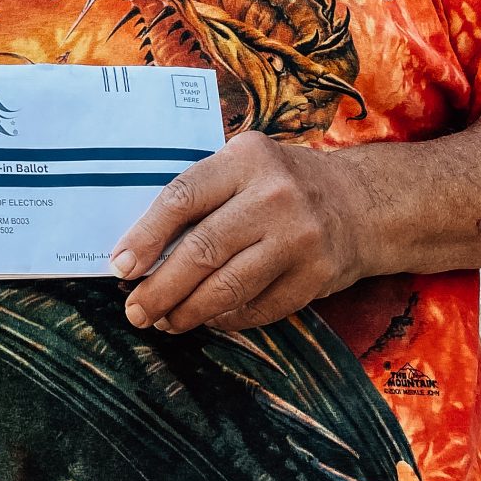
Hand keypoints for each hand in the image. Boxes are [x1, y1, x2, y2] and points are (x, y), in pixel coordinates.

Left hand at [109, 130, 379, 332]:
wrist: (361, 203)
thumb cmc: (282, 183)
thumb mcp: (245, 165)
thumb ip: (201, 193)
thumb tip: (139, 249)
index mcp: (246, 158)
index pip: (182, 198)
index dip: (145, 236)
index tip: (120, 266)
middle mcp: (275, 196)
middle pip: (202, 250)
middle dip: (160, 288)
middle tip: (135, 310)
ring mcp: (299, 238)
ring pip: (228, 287)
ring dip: (188, 311)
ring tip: (164, 321)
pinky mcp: (316, 276)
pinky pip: (258, 308)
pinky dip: (226, 319)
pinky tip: (206, 320)